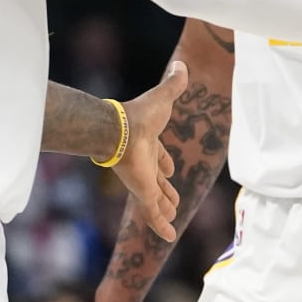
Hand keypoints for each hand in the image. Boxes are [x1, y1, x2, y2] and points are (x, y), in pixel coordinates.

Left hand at [114, 61, 186, 241]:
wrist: (120, 130)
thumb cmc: (140, 115)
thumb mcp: (163, 97)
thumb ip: (173, 83)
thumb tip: (181, 63)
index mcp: (149, 145)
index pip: (159, 157)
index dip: (165, 163)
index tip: (170, 170)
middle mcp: (146, 164)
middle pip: (157, 181)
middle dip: (166, 191)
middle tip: (173, 201)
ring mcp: (144, 181)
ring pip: (156, 200)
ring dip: (164, 210)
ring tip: (172, 219)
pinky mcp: (143, 193)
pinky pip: (153, 214)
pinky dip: (160, 226)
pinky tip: (169, 237)